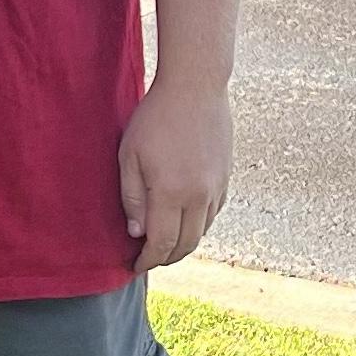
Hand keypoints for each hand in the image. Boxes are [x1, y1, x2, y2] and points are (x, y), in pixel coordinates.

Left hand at [118, 77, 232, 272]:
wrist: (196, 89)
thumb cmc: (154, 118)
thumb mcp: (129, 154)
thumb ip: (132, 197)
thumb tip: (137, 233)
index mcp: (171, 192)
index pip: (161, 242)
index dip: (147, 260)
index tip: (134, 266)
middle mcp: (199, 197)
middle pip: (185, 244)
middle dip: (166, 258)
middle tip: (148, 260)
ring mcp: (216, 189)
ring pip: (201, 232)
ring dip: (183, 244)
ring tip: (163, 245)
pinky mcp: (226, 180)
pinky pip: (212, 215)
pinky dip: (197, 226)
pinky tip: (183, 222)